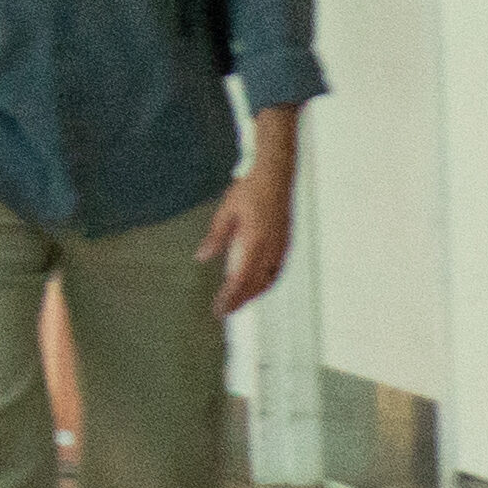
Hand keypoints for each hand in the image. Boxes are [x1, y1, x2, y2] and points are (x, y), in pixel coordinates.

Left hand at [202, 161, 297, 313]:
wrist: (275, 175)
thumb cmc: (250, 190)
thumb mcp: (226, 212)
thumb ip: (216, 237)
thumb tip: (202, 257)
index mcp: (254, 241)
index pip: (241, 278)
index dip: (230, 297)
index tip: (219, 309)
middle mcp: (271, 248)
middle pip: (255, 284)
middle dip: (240, 300)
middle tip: (224, 311)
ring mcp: (281, 246)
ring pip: (268, 279)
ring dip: (254, 293)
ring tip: (238, 302)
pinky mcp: (285, 243)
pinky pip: (277, 270)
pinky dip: (266, 282)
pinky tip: (258, 284)